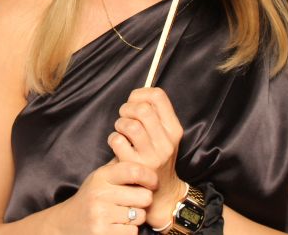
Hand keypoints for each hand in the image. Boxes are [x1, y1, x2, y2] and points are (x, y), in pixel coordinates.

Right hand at [50, 160, 155, 233]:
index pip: (134, 170)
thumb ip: (119, 166)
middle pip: (144, 196)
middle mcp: (100, 193)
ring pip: (140, 216)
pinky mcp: (103, 233)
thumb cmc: (91, 197)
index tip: (153, 182)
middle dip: (142, 201)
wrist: (68, 222)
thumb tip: (140, 148)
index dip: (150, 176)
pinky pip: (133, 232)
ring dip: (135, 218)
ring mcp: (100, 215)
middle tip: (133, 202)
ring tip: (121, 215)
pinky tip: (116, 226)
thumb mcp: (100, 178)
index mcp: (101, 176)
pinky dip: (128, 231)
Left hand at [108, 88, 184, 228]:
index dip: (140, 93)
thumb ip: (154, 116)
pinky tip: (117, 144)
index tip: (134, 101)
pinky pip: (118, 141)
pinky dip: (113, 139)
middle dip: (127, 108)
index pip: (158, 96)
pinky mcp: (136, 167)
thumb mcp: (163, 136)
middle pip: (142, 109)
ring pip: (130, 125)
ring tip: (121, 131)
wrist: (160, 194)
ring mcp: (152, 156)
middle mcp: (166, 142)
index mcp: (174, 130)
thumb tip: (136, 94)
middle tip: (124, 117)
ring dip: (120, 124)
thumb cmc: (155, 158)